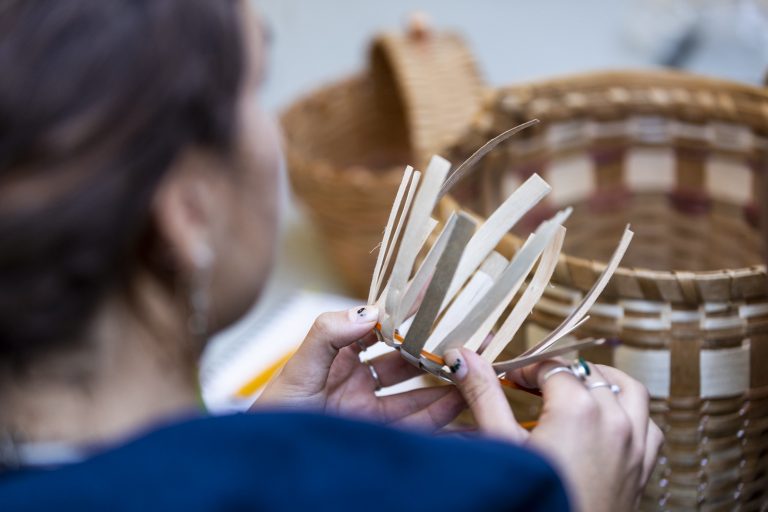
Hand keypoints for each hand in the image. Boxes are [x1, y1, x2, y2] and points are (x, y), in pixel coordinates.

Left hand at [254, 305, 464, 430]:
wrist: (264, 461)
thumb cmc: (273, 415)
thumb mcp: (297, 369)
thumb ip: (328, 335)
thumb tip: (369, 311)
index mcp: (337, 354)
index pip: (378, 325)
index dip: (405, 310)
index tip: (435, 294)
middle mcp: (356, 378)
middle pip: (404, 359)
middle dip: (434, 348)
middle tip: (467, 335)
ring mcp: (368, 409)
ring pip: (415, 393)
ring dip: (444, 383)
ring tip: (474, 370)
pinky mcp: (376, 436)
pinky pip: (414, 426)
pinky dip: (440, 417)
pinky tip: (462, 405)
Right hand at [444, 347, 662, 511]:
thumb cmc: (534, 500)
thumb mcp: (501, 443)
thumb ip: (484, 394)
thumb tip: (464, 358)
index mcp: (578, 410)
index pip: (552, 367)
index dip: (527, 369)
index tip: (509, 380)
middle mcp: (614, 420)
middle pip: (588, 373)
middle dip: (559, 374)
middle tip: (531, 387)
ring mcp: (634, 444)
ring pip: (628, 390)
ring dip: (601, 383)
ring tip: (573, 392)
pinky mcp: (642, 467)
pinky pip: (647, 425)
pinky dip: (630, 413)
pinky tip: (606, 425)